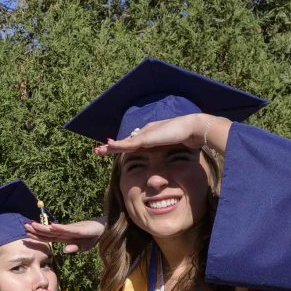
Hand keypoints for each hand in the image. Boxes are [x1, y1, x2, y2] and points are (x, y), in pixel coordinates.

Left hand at [24, 218, 105, 252]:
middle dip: (36, 229)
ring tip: (32, 224)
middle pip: (48, 232)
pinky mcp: (79, 229)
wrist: (104, 230)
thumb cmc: (92, 237)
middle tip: (24, 226)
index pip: (48, 237)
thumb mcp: (83, 246)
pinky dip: (59, 228)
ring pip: (55, 230)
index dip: (37, 236)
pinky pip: (67, 230)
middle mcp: (65, 233)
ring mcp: (71, 230)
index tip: (26, 233)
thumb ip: (74, 248)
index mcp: (65, 237)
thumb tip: (65, 251)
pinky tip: (52, 226)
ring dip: (43, 227)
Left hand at [95, 113, 228, 156]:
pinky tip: (107, 145)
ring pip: (123, 143)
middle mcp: (146, 133)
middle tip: (100, 149)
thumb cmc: (188, 138)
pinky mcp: (145, 139)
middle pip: (126, 141)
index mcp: (152, 134)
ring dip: (110, 147)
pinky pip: (127, 144)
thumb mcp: (174, 146)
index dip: (123, 146)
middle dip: (113, 146)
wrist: (193, 129)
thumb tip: (165, 161)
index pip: (134, 142)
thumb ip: (167, 150)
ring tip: (98, 150)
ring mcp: (145, 135)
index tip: (114, 149)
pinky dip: (117, 145)